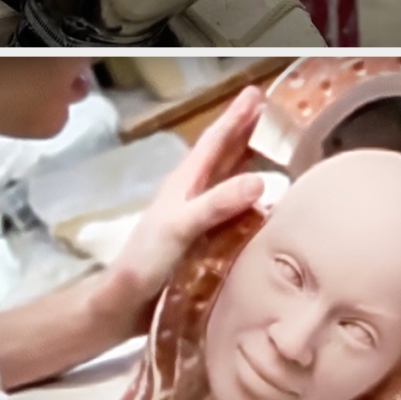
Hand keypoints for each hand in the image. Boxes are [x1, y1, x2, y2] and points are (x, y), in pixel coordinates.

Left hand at [101, 86, 266, 329]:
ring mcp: (200, 217)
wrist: (125, 305)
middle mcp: (194, 194)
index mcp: (185, 183)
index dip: (235, 118)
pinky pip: (236, 209)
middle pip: (224, 155)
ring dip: (250, 160)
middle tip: (274, 112)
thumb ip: (215, 205)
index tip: (255, 94)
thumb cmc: (146, 262)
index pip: (214, 142)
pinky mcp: (208, 240)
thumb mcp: (179, 228)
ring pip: (230, 179)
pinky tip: (267, 203)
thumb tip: (260, 179)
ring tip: (275, 148)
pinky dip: (253, 198)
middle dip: (246, 131)